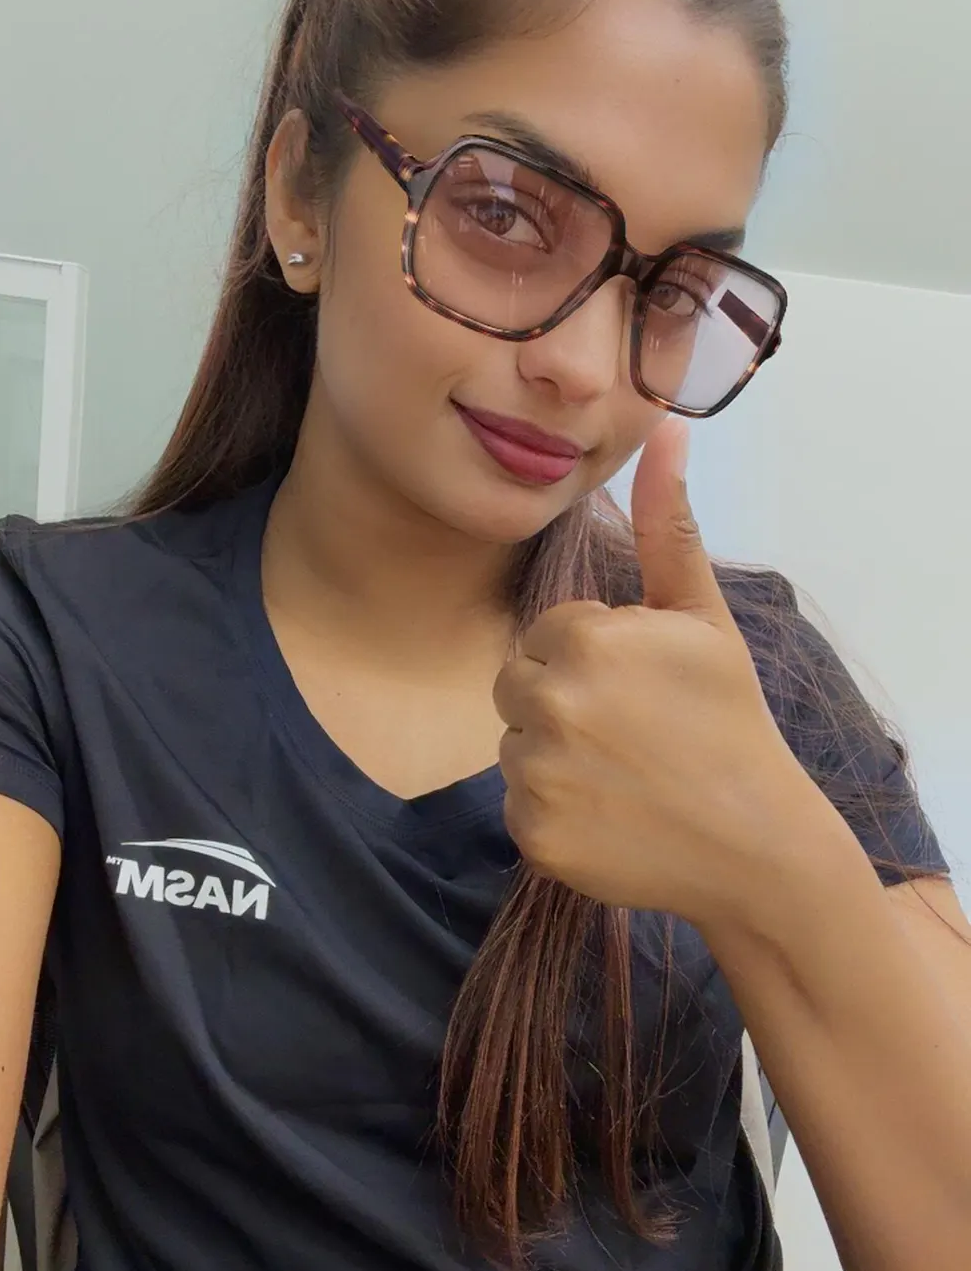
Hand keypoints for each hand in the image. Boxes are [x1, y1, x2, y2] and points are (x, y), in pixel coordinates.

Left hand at [494, 418, 816, 930]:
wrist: (754, 842)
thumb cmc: (730, 721)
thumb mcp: (703, 619)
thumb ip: (669, 527)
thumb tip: (666, 429)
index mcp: (587, 639)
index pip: (547, 633)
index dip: (593, 658)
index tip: (643, 689)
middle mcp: (551, 703)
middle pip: (517, 686)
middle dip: (562, 702)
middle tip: (630, 733)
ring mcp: (538, 774)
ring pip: (514, 746)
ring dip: (555, 756)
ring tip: (623, 774)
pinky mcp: (531, 833)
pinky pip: (518, 804)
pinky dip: (554, 812)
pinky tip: (610, 816)